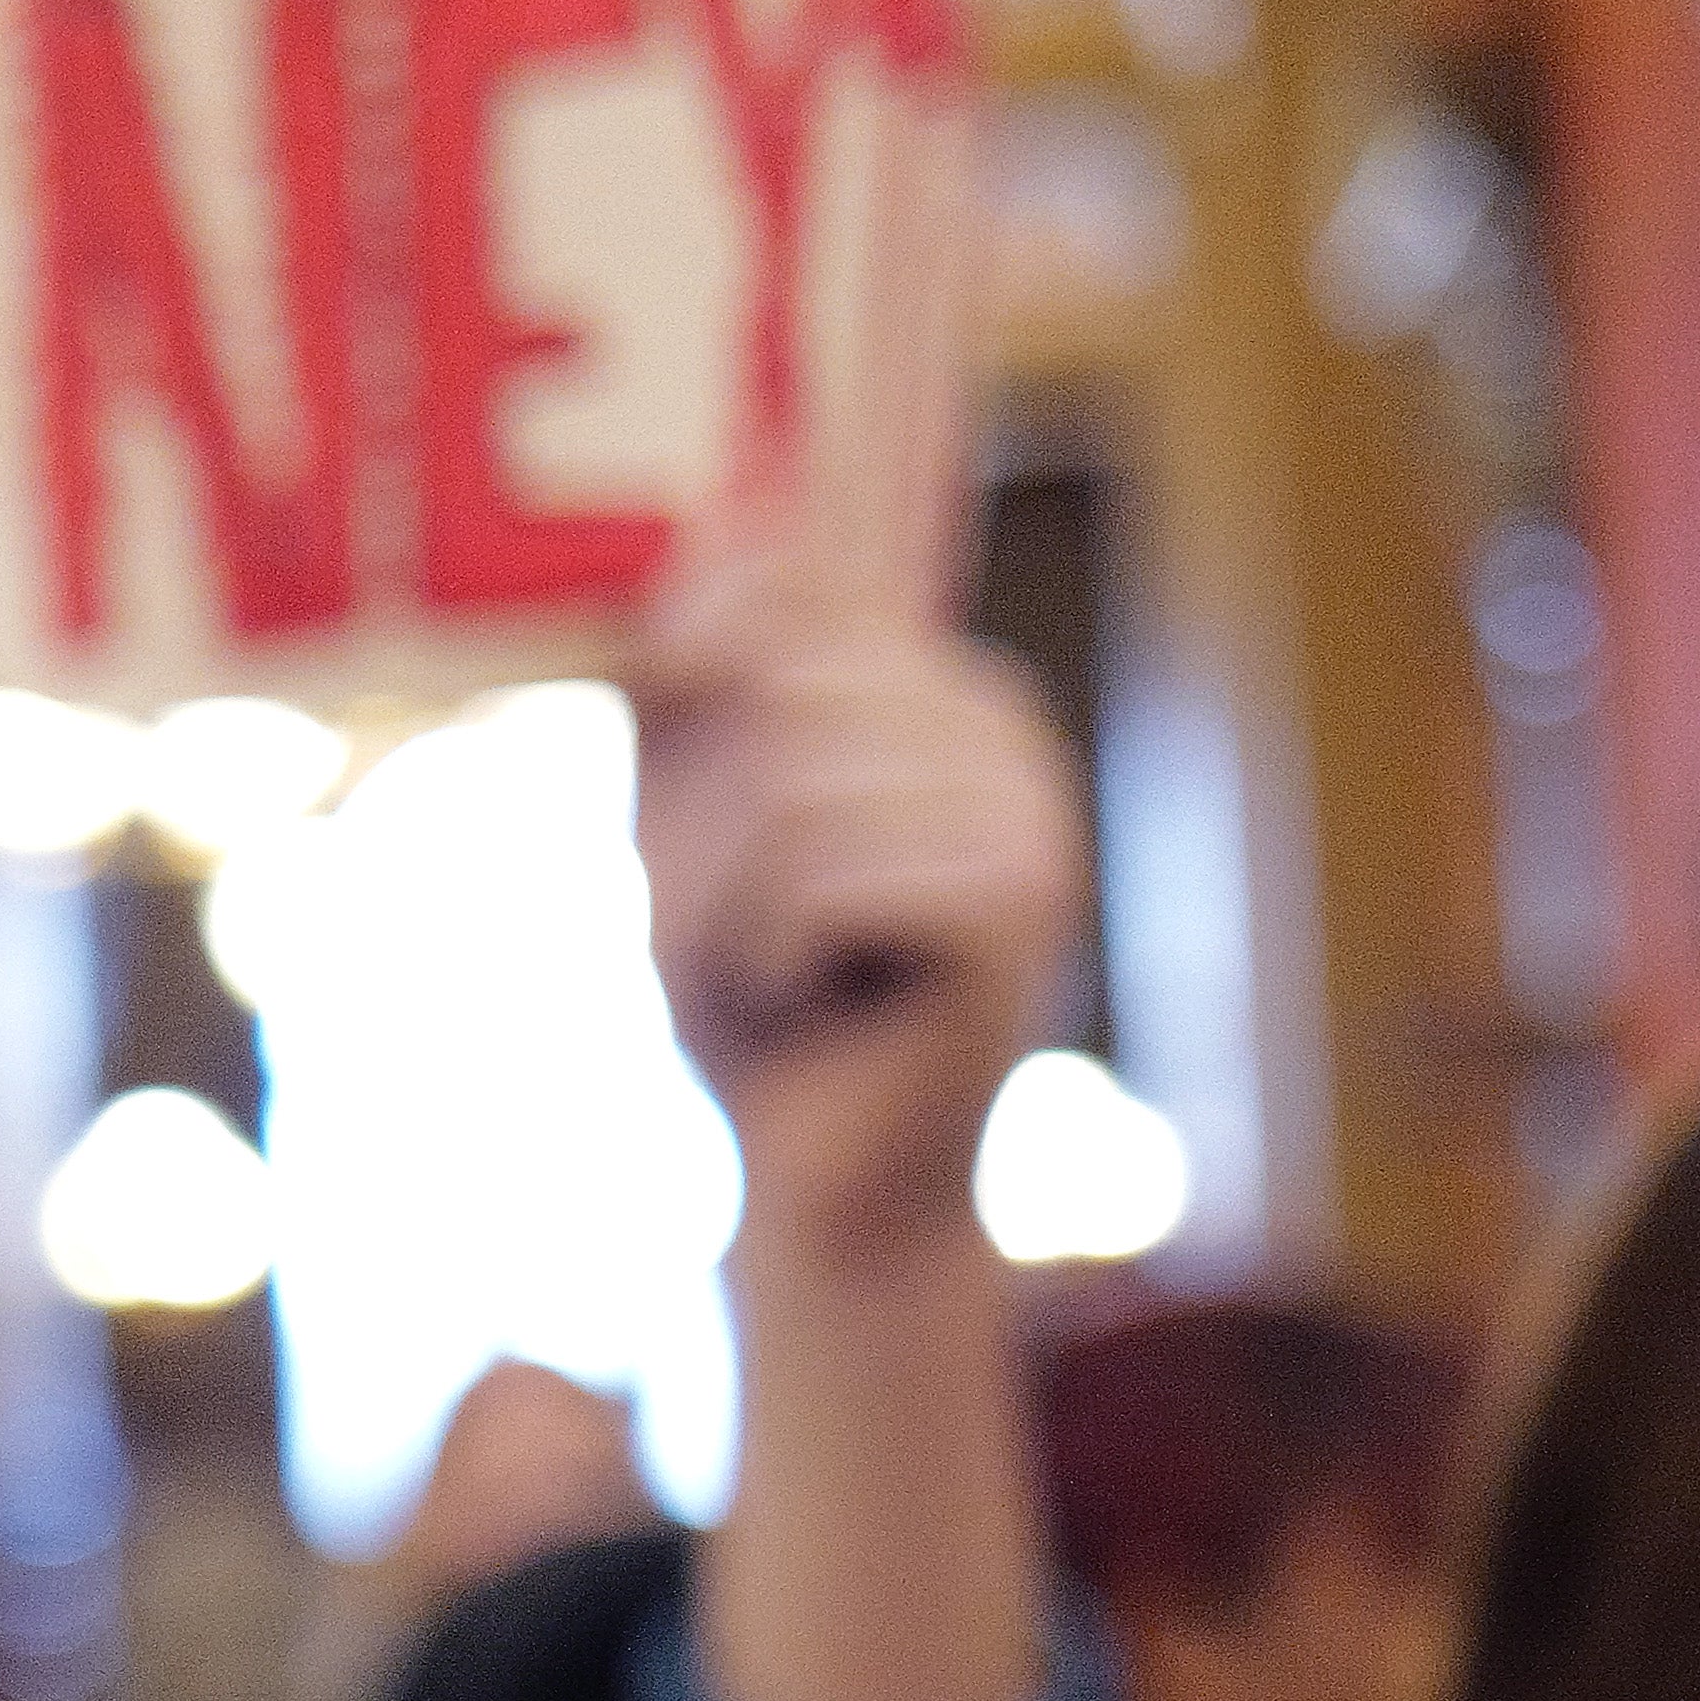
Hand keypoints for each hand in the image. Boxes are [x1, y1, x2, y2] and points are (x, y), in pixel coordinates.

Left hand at [638, 534, 1080, 1280]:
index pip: (775, 574)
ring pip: (780, 788)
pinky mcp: (1024, 897)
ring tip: (773, 976)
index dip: (679, 660)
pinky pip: (813, 878)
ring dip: (718, 910)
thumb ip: (686, 680)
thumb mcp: (680, 811)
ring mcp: (1030, 800)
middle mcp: (997, 713)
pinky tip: (816, 1009)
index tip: (669, 768)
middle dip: (689, 831)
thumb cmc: (745, 992)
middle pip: (761, 690)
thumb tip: (699, 526)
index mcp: (922, 674)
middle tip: (731, 931)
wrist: (817, 1174)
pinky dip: (764, 960)